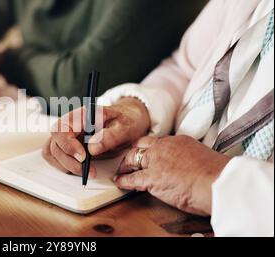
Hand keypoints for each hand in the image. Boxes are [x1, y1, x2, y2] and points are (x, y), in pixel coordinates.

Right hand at [42, 97, 149, 176]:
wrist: (127, 122)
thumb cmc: (125, 121)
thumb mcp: (124, 127)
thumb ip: (109, 136)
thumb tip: (93, 148)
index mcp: (80, 115)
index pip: (61, 129)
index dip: (69, 146)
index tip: (84, 158)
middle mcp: (69, 124)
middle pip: (55, 144)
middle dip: (70, 161)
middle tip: (89, 171)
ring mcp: (65, 135)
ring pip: (53, 152)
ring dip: (67, 165)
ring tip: (87, 171)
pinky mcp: (66, 145)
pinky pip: (55, 156)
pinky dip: (64, 165)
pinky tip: (79, 168)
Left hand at [115, 135, 230, 215]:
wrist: (217, 182)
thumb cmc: (217, 175)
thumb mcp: (203, 158)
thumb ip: (191, 159)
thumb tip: (191, 167)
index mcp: (179, 141)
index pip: (158, 141)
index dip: (149, 148)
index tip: (147, 152)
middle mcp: (164, 147)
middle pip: (141, 145)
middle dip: (134, 152)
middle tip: (129, 159)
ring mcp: (156, 161)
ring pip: (132, 158)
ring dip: (125, 165)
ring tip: (122, 170)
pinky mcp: (151, 178)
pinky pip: (131, 178)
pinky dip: (123, 180)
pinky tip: (119, 182)